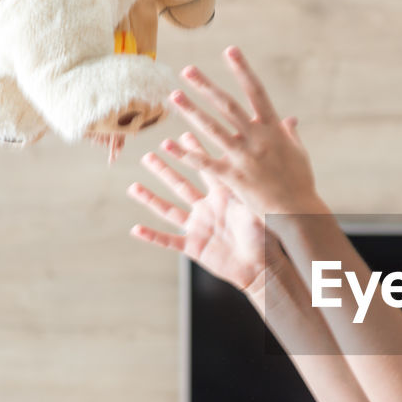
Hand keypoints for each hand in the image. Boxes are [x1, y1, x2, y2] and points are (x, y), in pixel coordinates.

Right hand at [127, 135, 285, 291]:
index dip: (194, 152)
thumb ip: (256, 181)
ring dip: (150, 199)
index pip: (206, 168)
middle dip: (165, 170)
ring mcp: (199, 227)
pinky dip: (152, 236)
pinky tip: (135, 229)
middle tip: (150, 154)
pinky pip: (169, 241)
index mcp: (224, 196)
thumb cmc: (268, 237)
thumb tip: (267, 154)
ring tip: (133, 186)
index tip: (183, 134)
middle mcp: (208, 209)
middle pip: (181, 185)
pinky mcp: (194, 247)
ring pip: (169, 210)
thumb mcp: (260, 204)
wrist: (264, 267)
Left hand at [161, 47, 318, 217]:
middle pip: (227, 106)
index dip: (242, 70)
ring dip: (191, 111)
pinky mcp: (233, 177)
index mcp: (274, 129)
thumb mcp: (298, 154)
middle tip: (187, 70)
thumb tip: (290, 119)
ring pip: (212, 129)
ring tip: (173, 96)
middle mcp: (257, 138)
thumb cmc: (300, 184)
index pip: (256, 92)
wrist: (298, 212)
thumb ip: (290, 135)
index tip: (230, 50)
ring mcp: (244, 157)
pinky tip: (167, 145)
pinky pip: (205, 162)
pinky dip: (185, 154)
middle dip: (206, 86)